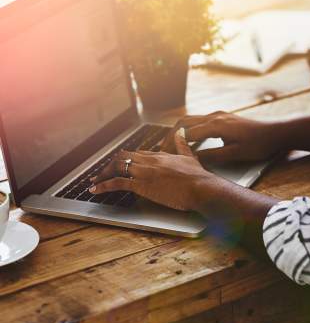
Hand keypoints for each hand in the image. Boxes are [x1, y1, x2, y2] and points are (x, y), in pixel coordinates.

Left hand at [89, 129, 217, 210]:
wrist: (201, 187)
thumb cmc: (198, 177)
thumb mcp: (190, 156)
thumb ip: (183, 145)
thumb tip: (180, 133)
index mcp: (161, 154)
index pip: (138, 153)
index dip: (126, 159)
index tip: (120, 165)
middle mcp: (150, 160)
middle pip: (123, 157)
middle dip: (110, 166)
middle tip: (102, 174)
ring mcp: (144, 171)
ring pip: (116, 167)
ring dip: (103, 174)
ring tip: (94, 182)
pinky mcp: (141, 184)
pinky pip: (116, 182)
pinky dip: (103, 185)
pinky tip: (95, 190)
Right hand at [160, 111, 285, 163]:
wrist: (276, 132)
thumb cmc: (259, 144)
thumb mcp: (234, 154)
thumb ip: (212, 156)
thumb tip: (191, 160)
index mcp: (215, 125)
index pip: (185, 133)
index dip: (172, 144)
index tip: (164, 155)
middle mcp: (215, 117)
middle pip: (183, 123)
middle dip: (171, 135)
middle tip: (162, 150)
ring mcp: (219, 115)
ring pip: (191, 120)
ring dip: (179, 131)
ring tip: (172, 146)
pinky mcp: (224, 118)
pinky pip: (200, 121)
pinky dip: (190, 129)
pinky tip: (189, 141)